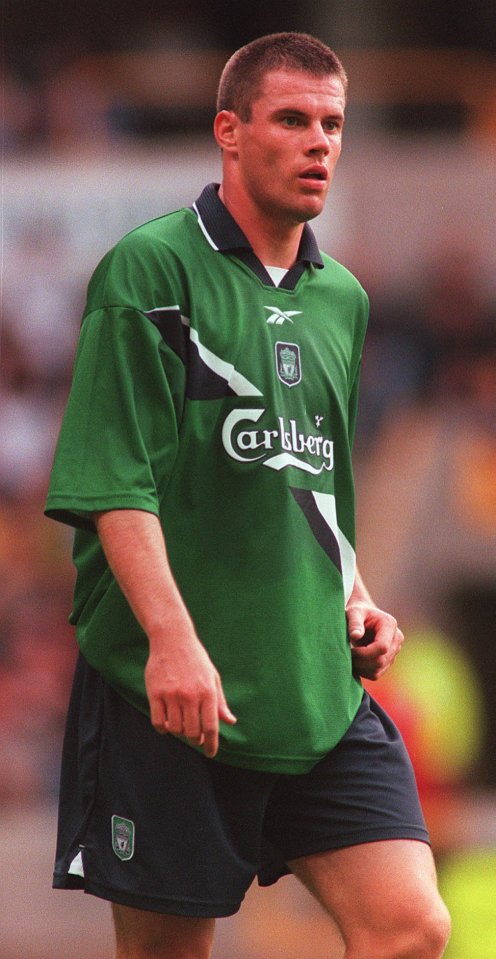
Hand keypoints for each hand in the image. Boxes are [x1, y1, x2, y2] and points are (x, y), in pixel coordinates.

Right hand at [145, 635, 236, 758]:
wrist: (173, 639)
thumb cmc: (196, 659)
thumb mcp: (213, 678)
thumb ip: (220, 702)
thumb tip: (230, 721)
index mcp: (207, 692)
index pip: (211, 727)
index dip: (211, 744)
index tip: (210, 753)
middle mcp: (190, 695)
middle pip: (192, 732)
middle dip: (195, 739)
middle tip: (195, 737)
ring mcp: (171, 695)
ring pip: (175, 729)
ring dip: (179, 732)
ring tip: (181, 725)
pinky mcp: (155, 693)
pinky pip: (158, 722)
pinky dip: (163, 728)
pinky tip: (167, 723)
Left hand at [346, 601, 403, 680]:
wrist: (363, 616)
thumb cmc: (357, 612)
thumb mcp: (353, 612)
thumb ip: (354, 622)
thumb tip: (355, 635)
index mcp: (389, 625)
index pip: (382, 647)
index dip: (365, 653)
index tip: (350, 651)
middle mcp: (396, 639)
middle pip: (380, 661)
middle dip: (361, 662)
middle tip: (346, 656)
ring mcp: (394, 651)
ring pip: (378, 670)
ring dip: (360, 668)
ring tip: (349, 658)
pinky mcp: (388, 661)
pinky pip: (376, 674)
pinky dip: (363, 672)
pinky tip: (354, 663)